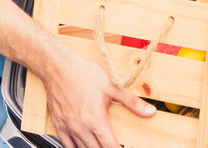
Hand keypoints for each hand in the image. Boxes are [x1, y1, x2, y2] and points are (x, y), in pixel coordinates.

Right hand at [41, 47, 155, 147]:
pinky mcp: (58, 125)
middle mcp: (81, 127)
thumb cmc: (83, 74)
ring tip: (100, 144)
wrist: (58, 67)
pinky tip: (83, 145)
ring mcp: (68, 128)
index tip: (123, 147)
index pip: (110, 146)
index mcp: (95, 120)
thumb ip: (131, 102)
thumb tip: (150, 111)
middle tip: (113, 144)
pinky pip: (66, 145)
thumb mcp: (111, 86)